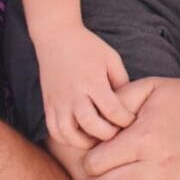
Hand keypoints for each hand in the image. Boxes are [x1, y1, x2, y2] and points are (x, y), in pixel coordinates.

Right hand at [34, 26, 134, 148]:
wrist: (56, 37)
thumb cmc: (88, 47)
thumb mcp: (111, 58)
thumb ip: (121, 81)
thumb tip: (130, 104)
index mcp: (92, 81)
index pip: (112, 110)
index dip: (125, 119)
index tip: (131, 119)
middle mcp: (73, 94)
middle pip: (91, 126)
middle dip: (108, 134)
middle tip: (117, 132)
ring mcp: (58, 102)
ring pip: (69, 135)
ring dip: (85, 143)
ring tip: (97, 138)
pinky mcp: (48, 105)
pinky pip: (54, 131)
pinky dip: (66, 139)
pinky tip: (79, 135)